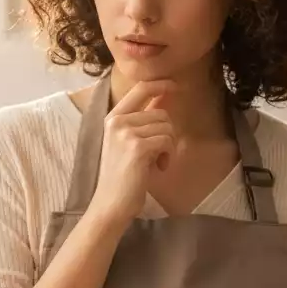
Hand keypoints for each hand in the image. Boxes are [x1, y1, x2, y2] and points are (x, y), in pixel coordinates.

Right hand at [87, 79, 176, 229]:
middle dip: (167, 133)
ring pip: (167, 127)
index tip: (175, 85)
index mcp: (113, 117)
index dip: (160, 84)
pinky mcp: (138, 147)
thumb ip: (142, 120)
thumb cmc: (122, 176)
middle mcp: (117, 121)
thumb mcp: (128, 142)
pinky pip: (167, 140)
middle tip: (158, 154)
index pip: (140, 89)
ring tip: (156, 162)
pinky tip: (158, 168)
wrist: (111, 203)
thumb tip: (164, 96)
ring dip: (168, 147)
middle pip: (161, 113)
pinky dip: (168, 155)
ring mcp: (126, 133)